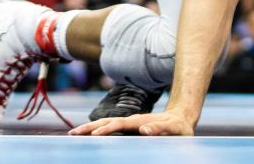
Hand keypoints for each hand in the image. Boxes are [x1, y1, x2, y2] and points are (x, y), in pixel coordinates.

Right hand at [68, 111, 194, 136]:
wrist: (180, 118)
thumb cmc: (178, 126)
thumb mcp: (174, 128)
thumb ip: (161, 129)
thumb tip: (144, 130)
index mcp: (139, 121)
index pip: (119, 124)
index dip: (106, 129)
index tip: (94, 135)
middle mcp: (131, 120)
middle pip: (106, 122)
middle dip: (89, 127)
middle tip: (73, 134)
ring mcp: (128, 123)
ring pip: (105, 123)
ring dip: (90, 128)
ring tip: (73, 133)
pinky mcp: (128, 127)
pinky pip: (110, 128)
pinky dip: (97, 130)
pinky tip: (88, 135)